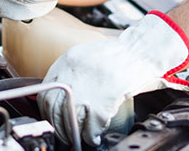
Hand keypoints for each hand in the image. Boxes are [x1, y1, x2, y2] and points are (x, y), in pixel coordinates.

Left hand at [37, 11, 188, 145]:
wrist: (142, 50)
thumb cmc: (120, 54)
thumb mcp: (88, 55)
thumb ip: (73, 71)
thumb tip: (64, 94)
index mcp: (68, 61)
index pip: (46, 91)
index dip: (48, 109)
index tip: (53, 117)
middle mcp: (73, 74)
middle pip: (54, 108)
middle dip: (59, 125)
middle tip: (65, 133)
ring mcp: (87, 88)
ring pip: (70, 120)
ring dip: (74, 134)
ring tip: (80, 138)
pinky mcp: (103, 100)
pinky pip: (91, 126)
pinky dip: (91, 135)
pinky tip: (95, 136)